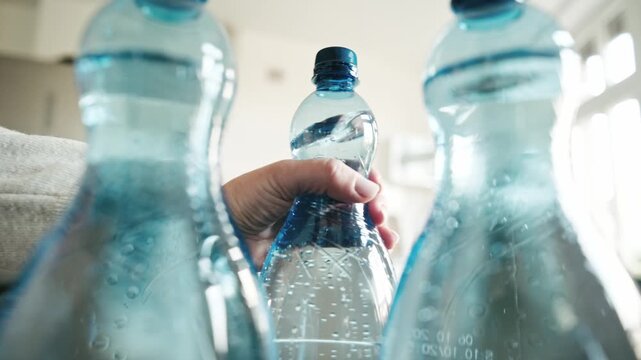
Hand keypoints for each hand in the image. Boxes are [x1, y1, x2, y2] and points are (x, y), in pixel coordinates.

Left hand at [223, 159, 398, 267]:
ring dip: (376, 227)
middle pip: (356, 199)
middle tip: (379, 215)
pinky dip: (362, 246)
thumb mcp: (284, 175)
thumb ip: (323, 174)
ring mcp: (312, 225)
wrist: (219, 234)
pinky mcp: (309, 250)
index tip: (378, 190)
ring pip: (354, 223)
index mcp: (308, 175)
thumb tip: (366, 187)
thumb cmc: (243, 198)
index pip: (348, 173)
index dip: (367, 180)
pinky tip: (375, 249)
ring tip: (386, 236)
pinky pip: (341, 247)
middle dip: (376, 205)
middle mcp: (314, 198)